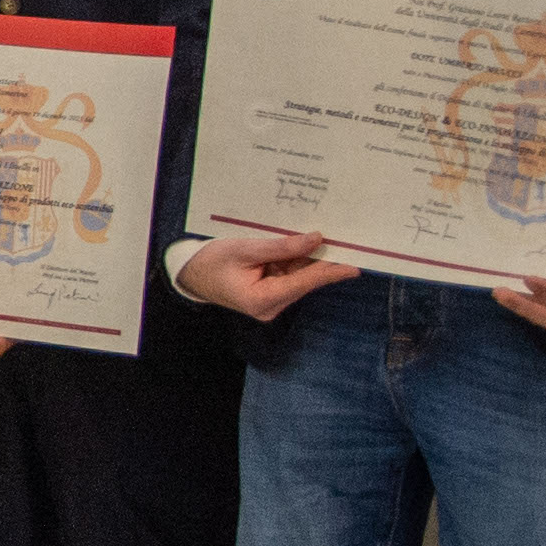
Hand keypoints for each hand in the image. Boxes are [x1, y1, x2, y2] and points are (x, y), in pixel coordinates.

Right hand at [177, 229, 359, 320]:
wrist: (190, 274)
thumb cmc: (210, 261)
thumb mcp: (243, 248)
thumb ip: (280, 246)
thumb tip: (315, 240)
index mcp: (261, 299)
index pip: (303, 282)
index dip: (330, 271)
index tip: (355, 265)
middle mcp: (271, 306)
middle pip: (305, 281)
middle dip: (324, 262)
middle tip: (349, 243)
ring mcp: (272, 303)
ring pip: (300, 278)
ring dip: (311, 259)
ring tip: (333, 239)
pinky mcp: (271, 295)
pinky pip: (291, 277)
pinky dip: (299, 262)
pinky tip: (310, 246)